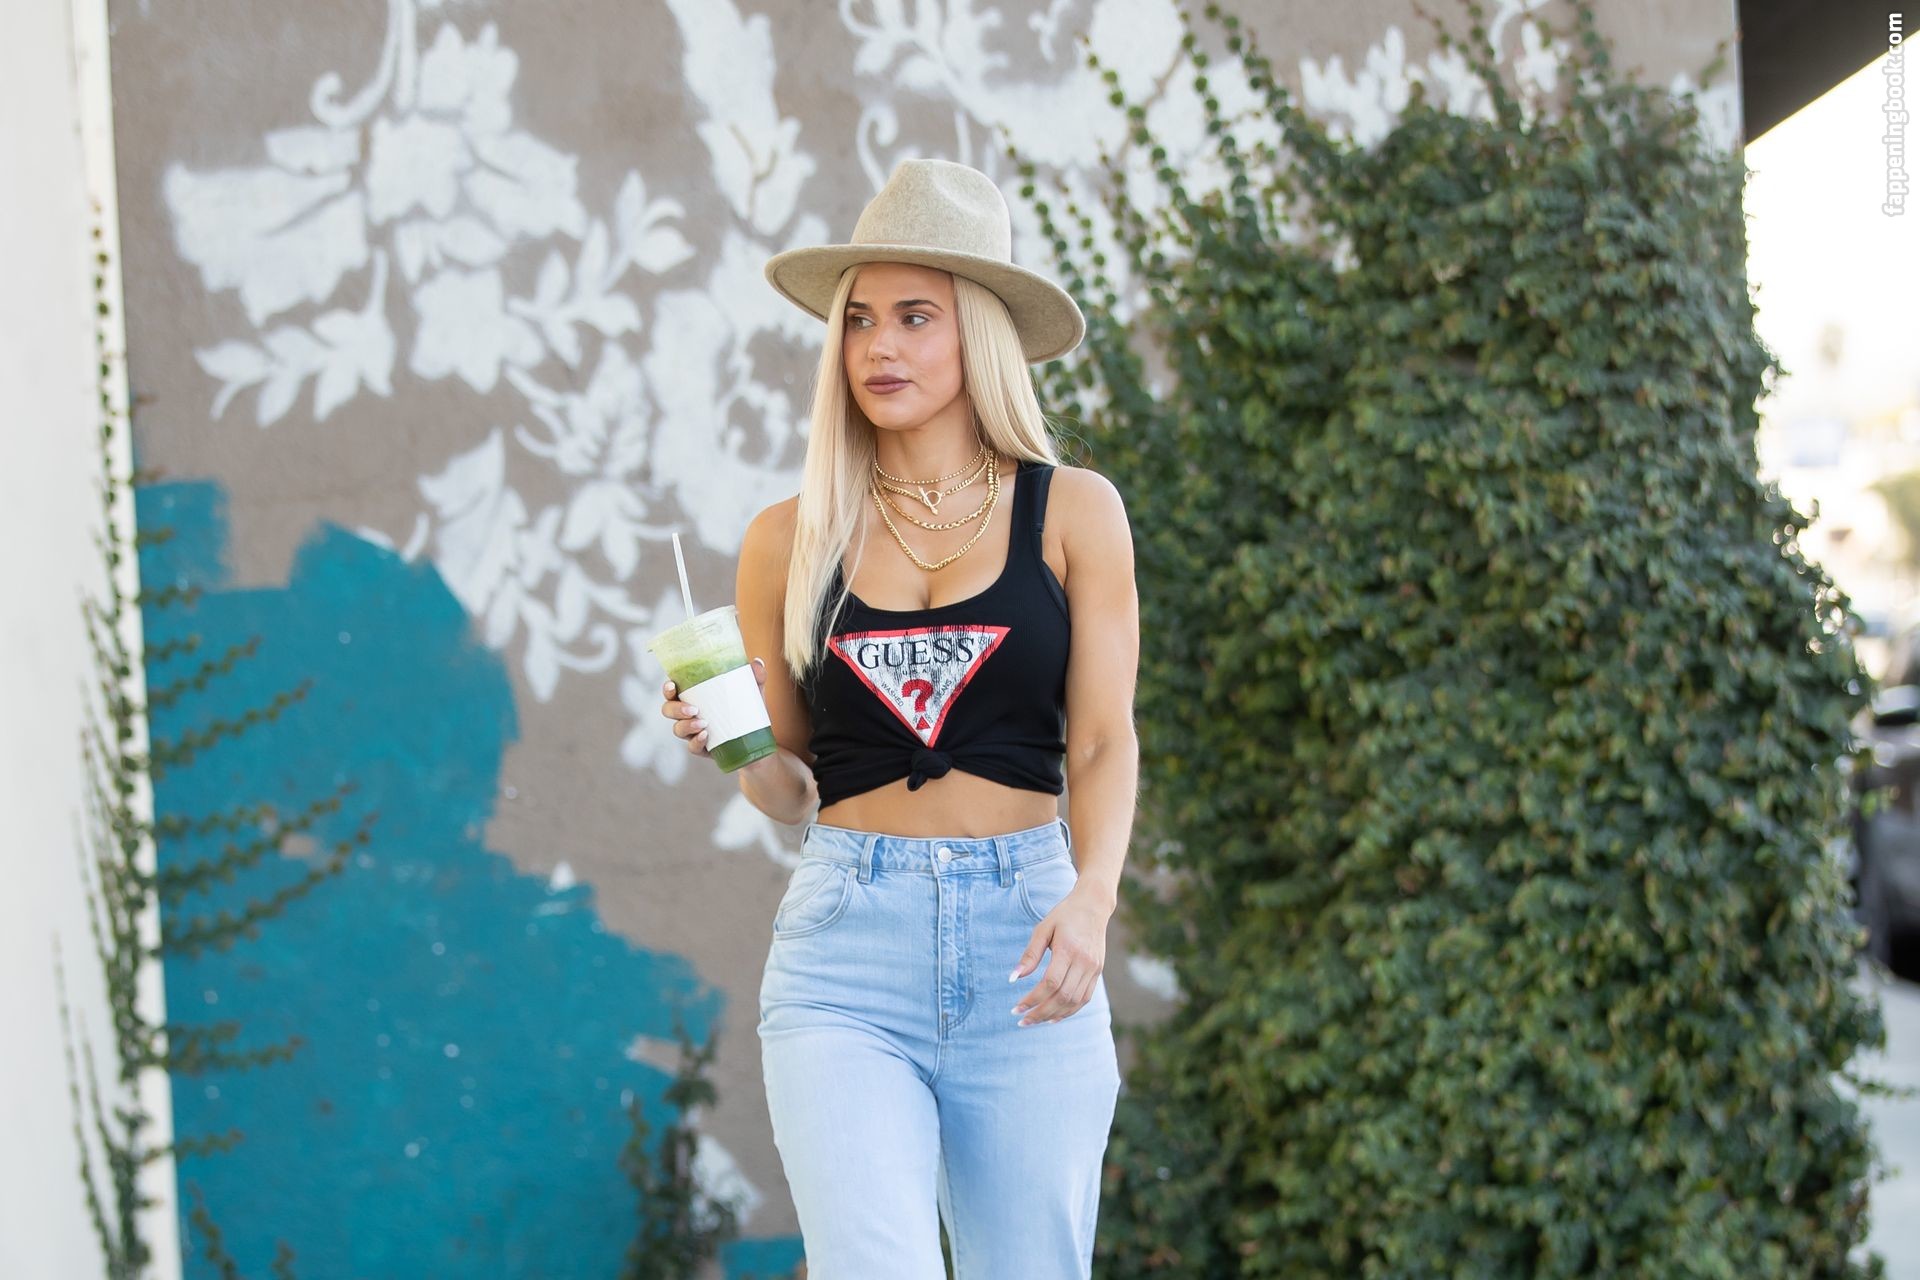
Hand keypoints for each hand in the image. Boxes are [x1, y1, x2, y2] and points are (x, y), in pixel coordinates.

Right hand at [661, 657, 768, 760]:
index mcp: (694, 697)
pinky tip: (706, 736)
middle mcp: (688, 714)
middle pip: (668, 710)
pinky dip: (696, 741)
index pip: (673, 691)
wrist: (756, 742)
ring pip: (677, 729)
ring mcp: (693, 732)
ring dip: (686, 725)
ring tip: (704, 723)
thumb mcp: (753, 693)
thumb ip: (755, 677)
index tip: (672, 685)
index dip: (668, 688)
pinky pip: (692, 747)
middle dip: (676, 709)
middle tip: (693, 709)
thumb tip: (757, 662)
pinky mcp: (701, 748)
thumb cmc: (747, 711)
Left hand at [1010, 882, 1111, 1025]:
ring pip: (1074, 1001)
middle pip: (1062, 996)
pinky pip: (1084, 998)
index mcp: (1068, 949)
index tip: (1017, 1008)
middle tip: (1022, 1020)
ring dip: (1053, 1015)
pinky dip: (1069, 1011)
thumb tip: (1013, 979)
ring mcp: (1093, 968)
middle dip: (1040, 1012)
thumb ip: (1029, 955)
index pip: (1050, 983)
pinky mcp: (1097, 972)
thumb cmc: (1064, 915)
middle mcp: (1084, 962)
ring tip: (1034, 1020)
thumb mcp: (1043, 929)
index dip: (1033, 999)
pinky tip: (1054, 1017)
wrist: (1094, 906)